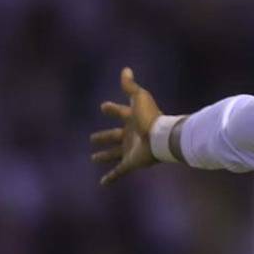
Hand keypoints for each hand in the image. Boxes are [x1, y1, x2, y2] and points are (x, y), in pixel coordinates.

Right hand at [90, 67, 161, 185]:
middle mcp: (131, 135)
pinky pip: (119, 172)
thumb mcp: (139, 98)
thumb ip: (130, 86)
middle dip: (104, 136)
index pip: (119, 112)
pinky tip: (102, 184)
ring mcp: (130, 150)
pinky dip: (111, 178)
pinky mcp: (130, 163)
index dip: (111, 109)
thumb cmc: (150, 117)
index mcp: (132, 119)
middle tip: (92, 138)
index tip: (103, 107)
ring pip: (114, 154)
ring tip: (94, 158)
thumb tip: (126, 69)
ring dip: (104, 156)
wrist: (161, 137)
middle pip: (114, 135)